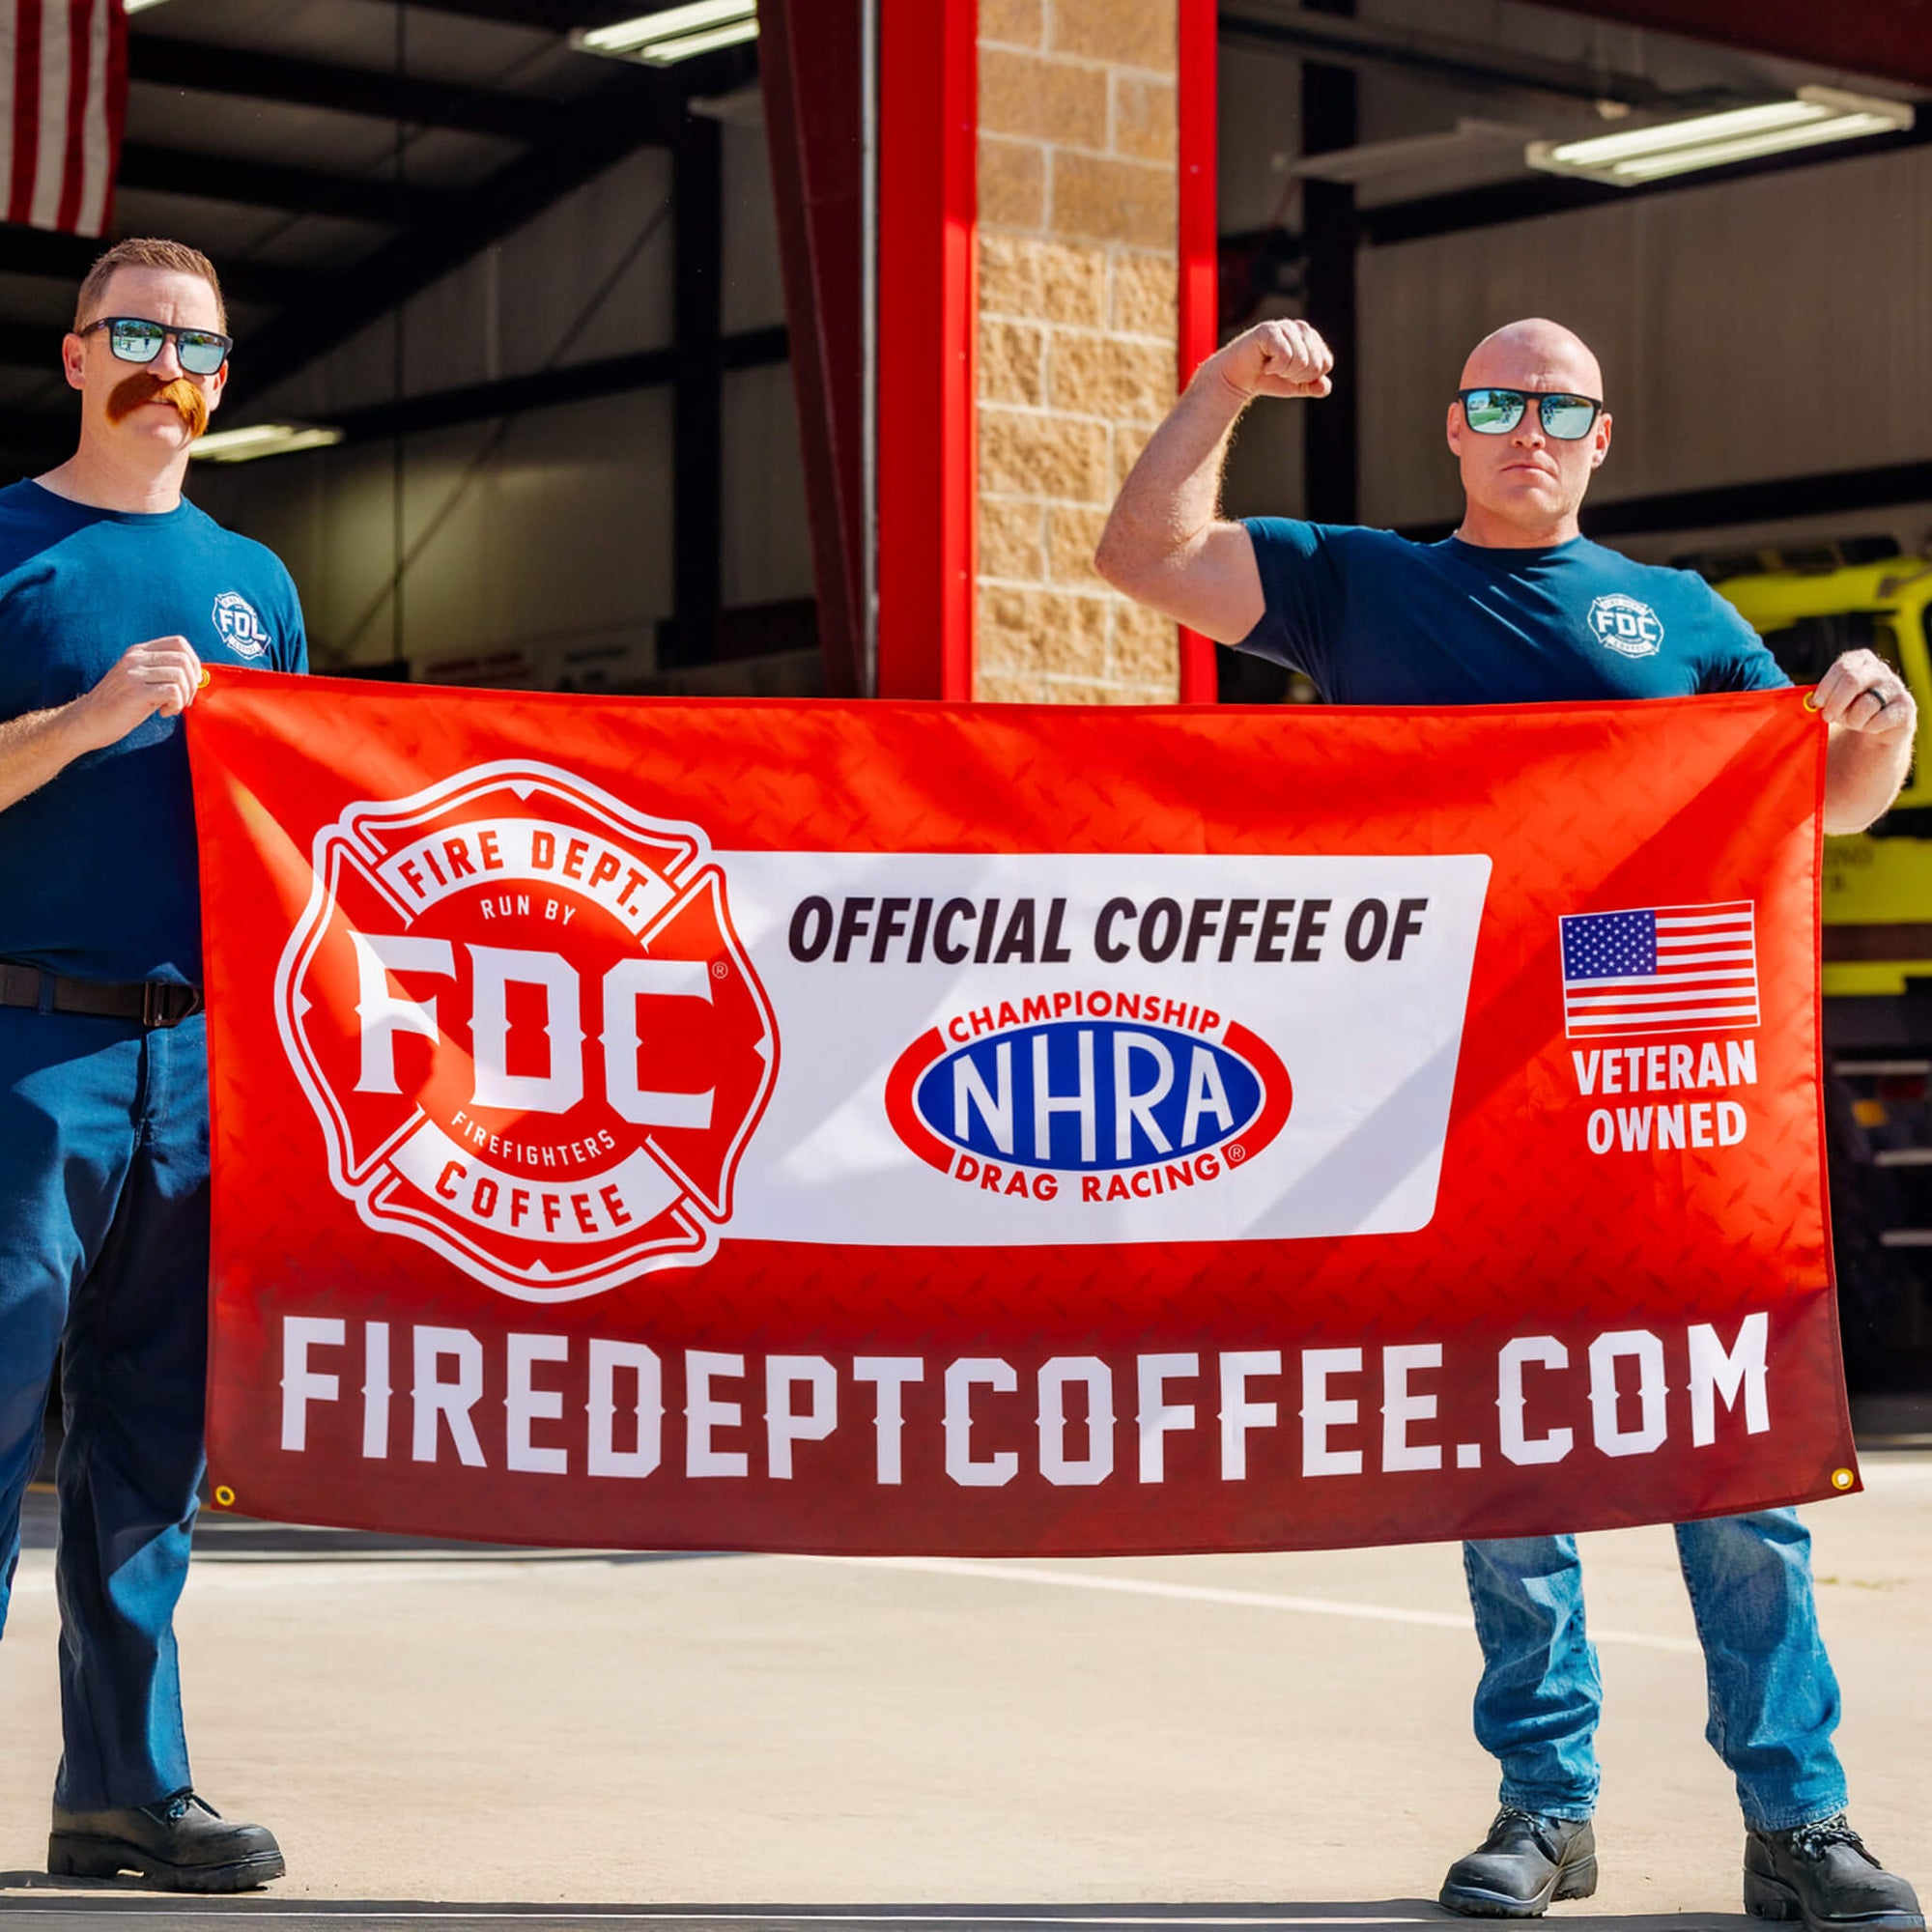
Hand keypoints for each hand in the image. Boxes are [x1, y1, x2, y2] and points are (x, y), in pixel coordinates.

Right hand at [70, 637, 202, 749]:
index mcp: (138, 652)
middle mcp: (135, 658)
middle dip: (192, 684)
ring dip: (184, 696)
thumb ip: (162, 672)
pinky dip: (176, 705)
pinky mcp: (135, 692)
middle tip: (183, 700)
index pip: (178, 643)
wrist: (88, 721)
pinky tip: (163, 712)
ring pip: (180, 676)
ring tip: (170, 707)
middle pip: (183, 660)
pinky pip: (173, 692)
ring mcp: (133, 674)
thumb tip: (197, 675)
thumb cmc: (120, 705)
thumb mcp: (140, 680)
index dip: (194, 663)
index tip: (191, 682)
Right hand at [1210, 319, 1333, 401]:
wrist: (1238, 379)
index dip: (1307, 378)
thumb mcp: (1296, 386)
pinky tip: (1264, 363)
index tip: (1290, 374)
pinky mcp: (1269, 330)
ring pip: (1301, 361)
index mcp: (1312, 338)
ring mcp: (1285, 326)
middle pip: (1315, 364)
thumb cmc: (1268, 378)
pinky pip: (1285, 356)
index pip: (1326, 364)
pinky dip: (1274, 367)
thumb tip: (1324, 387)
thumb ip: (1315, 386)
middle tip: (1279, 371)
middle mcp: (1301, 328)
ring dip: (1283, 372)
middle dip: (1296, 376)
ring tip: (1271, 366)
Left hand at [1812, 649, 1915, 741]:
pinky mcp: (1906, 706)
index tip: (1818, 702)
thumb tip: (1796, 697)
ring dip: (1853, 720)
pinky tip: (1871, 726)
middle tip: (1828, 717)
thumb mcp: (1832, 698)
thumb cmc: (1849, 708)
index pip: (1842, 667)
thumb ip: (1818, 696)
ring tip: (1854, 722)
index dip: (1827, 687)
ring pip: (1865, 705)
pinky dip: (1869, 728)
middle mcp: (1880, 669)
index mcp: (1860, 660)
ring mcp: (1895, 686)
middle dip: (1836, 703)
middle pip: (1853, 681)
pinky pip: (1879, 720)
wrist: (1878, 727)